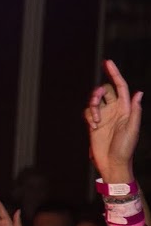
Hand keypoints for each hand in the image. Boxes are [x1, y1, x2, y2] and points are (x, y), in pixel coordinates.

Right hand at [86, 60, 142, 181]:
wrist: (112, 163)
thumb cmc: (125, 148)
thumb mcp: (132, 129)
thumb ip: (135, 111)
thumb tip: (138, 93)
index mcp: (126, 109)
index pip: (120, 87)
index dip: (115, 74)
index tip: (108, 62)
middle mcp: (115, 110)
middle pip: (104, 91)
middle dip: (97, 93)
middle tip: (96, 102)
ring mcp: (104, 116)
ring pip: (94, 100)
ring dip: (92, 106)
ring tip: (95, 120)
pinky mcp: (94, 123)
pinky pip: (88, 112)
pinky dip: (89, 116)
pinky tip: (93, 126)